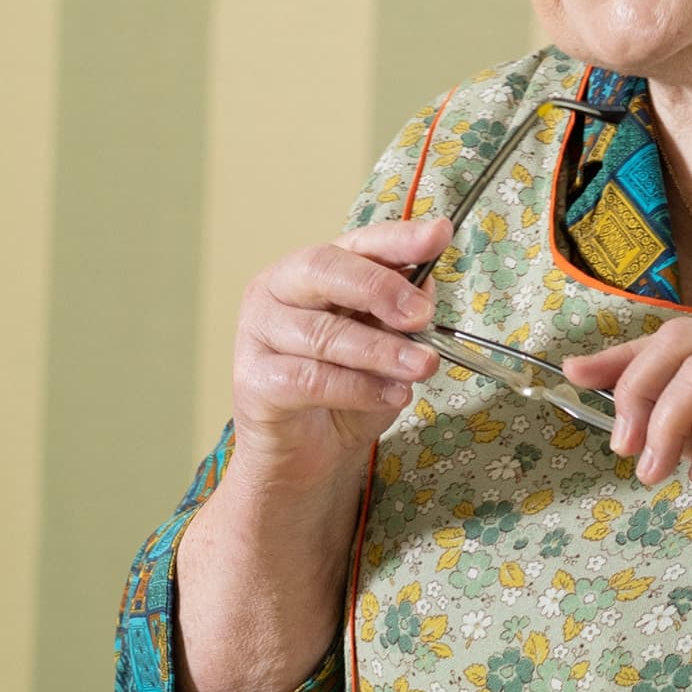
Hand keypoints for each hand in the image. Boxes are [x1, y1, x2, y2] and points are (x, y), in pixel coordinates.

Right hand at [223, 218, 447, 502]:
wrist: (306, 456)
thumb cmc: (344, 391)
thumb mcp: (385, 345)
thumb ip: (400, 314)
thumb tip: (427, 287)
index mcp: (311, 270)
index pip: (355, 242)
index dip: (397, 238)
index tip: (438, 236)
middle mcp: (275, 290)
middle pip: (323, 269)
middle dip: (380, 288)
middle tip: (422, 315)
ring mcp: (257, 333)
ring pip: (322, 331)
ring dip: (381, 350)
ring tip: (421, 367)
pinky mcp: (253, 381)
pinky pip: (310, 378)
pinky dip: (358, 387)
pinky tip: (391, 395)